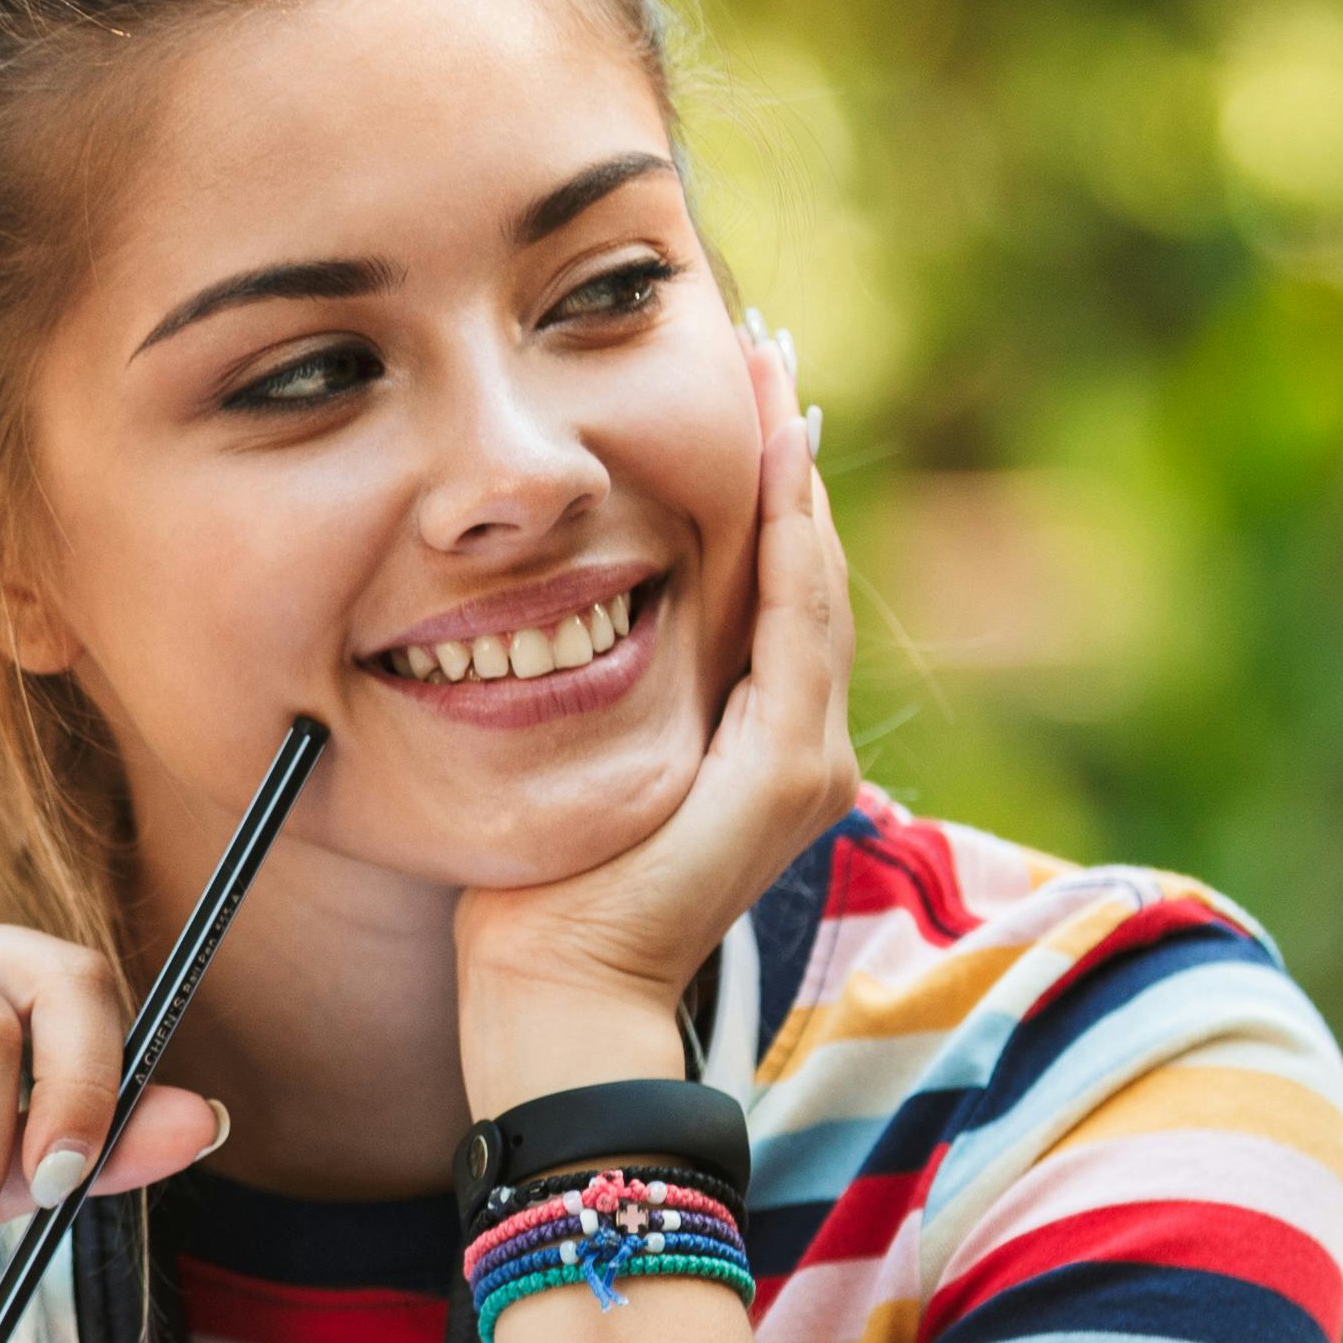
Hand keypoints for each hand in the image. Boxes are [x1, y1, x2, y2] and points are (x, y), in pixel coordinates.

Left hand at [452, 312, 859, 1107]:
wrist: (555, 992)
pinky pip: (794, 625)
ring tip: (773, 377)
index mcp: (751, 744)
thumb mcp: (570, 766)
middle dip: (782, 454)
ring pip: (808, 581)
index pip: (764, 586)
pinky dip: (788, 541)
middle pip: (800, 566)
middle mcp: (799, 745)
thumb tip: (534, 620)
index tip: (736, 393)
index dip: (757, 488)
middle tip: (765, 349)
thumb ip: (592, 699)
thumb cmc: (536, 899)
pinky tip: (774, 465)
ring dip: (792, 475)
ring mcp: (804, 758)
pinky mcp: (787, 768)